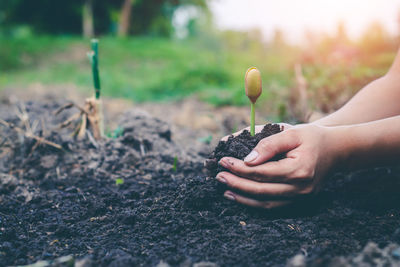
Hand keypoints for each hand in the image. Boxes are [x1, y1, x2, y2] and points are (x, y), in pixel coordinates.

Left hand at [217, 124, 338, 208]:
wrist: (336, 150)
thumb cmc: (312, 138)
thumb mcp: (291, 132)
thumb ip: (269, 144)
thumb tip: (247, 159)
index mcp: (299, 170)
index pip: (261, 172)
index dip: (239, 168)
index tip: (222, 161)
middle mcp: (300, 188)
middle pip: (261, 190)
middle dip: (236, 183)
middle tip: (218, 176)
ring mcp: (301, 197)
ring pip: (266, 203)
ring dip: (243, 198)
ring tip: (225, 191)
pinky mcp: (299, 200)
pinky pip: (273, 206)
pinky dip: (255, 203)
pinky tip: (242, 197)